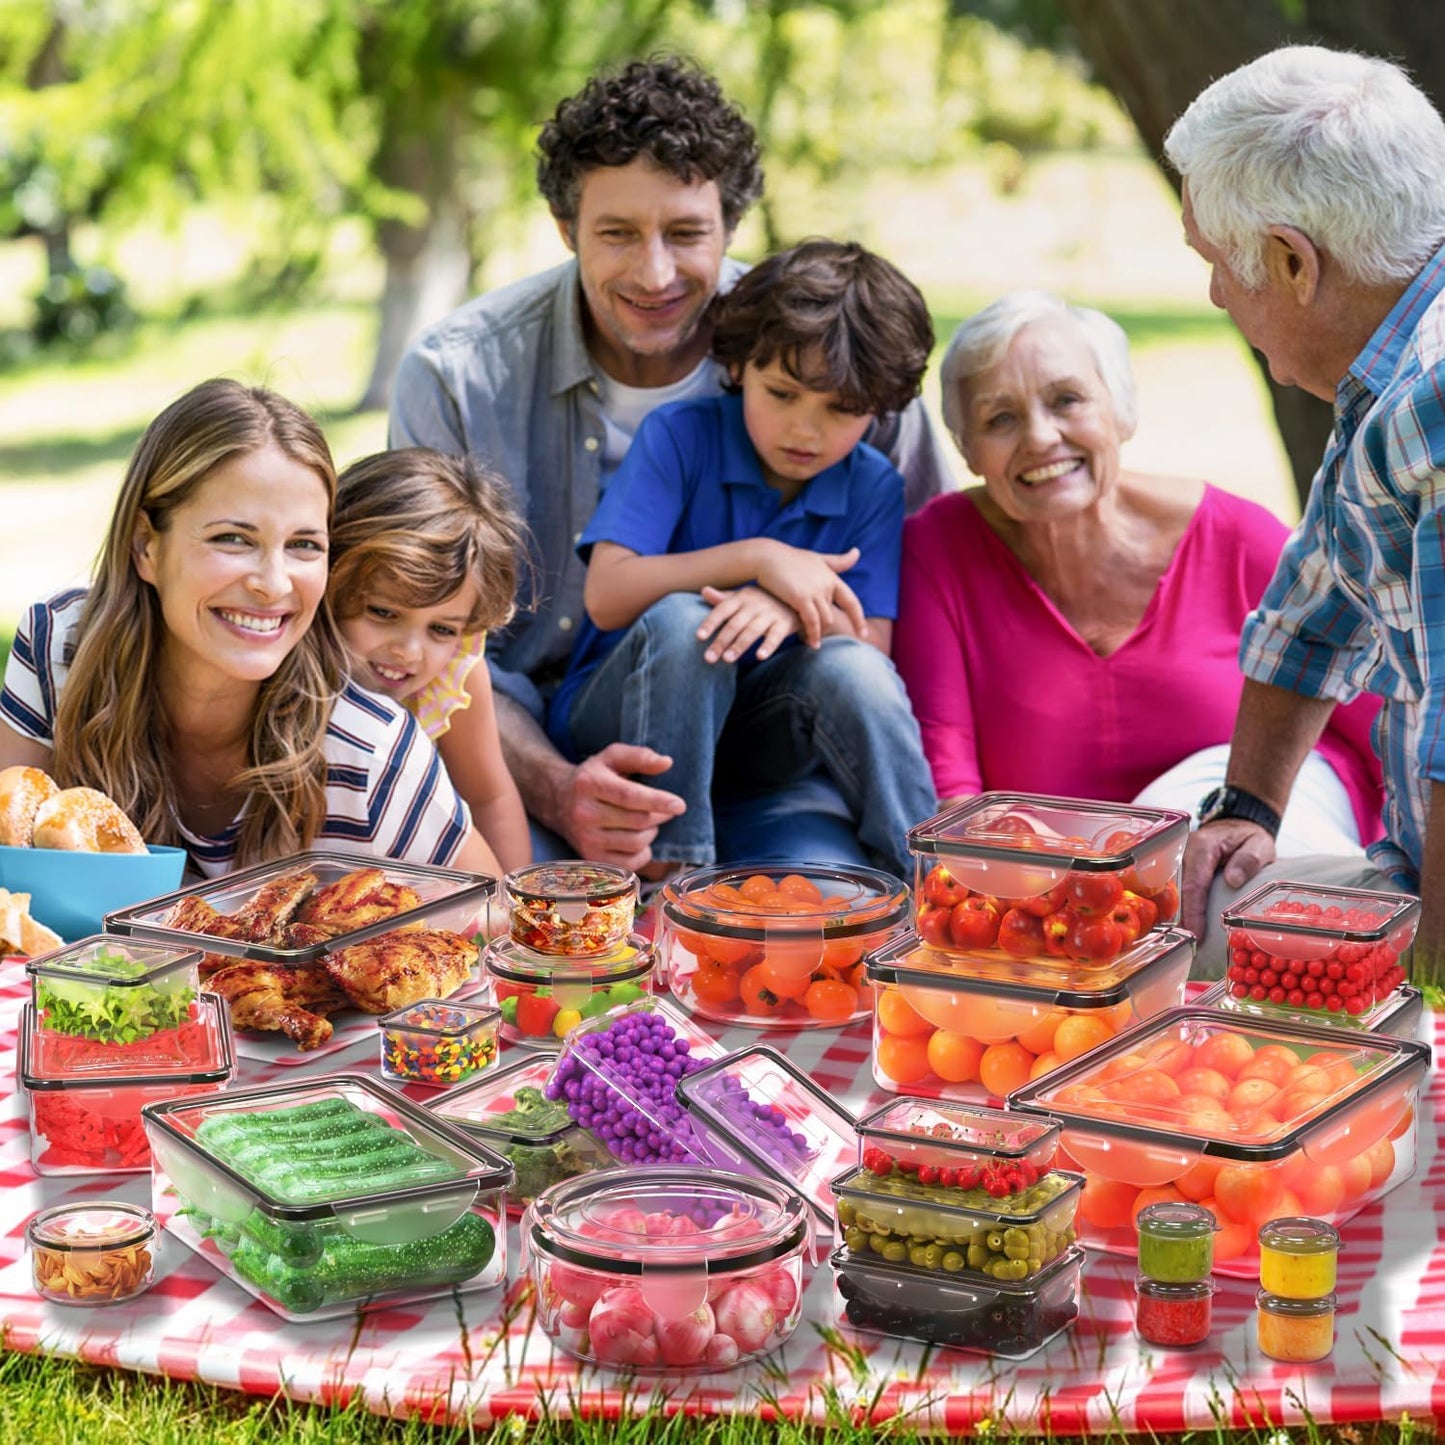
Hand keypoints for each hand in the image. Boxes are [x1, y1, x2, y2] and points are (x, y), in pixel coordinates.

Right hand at [559, 742, 685, 871]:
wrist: (559, 801)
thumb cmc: (594, 776)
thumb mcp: (612, 757)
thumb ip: (639, 756)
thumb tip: (666, 763)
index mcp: (589, 784)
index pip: (628, 796)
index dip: (657, 801)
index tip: (680, 805)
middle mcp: (584, 813)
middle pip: (637, 821)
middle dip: (659, 815)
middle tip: (666, 809)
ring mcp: (585, 839)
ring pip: (636, 843)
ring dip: (651, 832)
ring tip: (648, 822)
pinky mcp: (590, 857)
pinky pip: (630, 863)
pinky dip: (643, 852)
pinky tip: (640, 839)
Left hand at [696, 585, 799, 662]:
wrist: (796, 595)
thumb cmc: (762, 599)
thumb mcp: (743, 597)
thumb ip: (723, 598)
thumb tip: (704, 591)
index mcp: (741, 598)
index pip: (722, 610)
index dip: (710, 623)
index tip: (699, 637)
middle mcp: (754, 605)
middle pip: (734, 625)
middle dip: (721, 642)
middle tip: (708, 659)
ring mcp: (770, 614)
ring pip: (752, 631)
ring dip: (739, 646)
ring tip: (727, 660)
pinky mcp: (784, 623)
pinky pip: (775, 636)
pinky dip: (768, 646)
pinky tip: (759, 657)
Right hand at [754, 543, 865, 646]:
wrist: (766, 557)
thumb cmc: (789, 558)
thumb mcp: (817, 558)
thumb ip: (838, 561)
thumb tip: (857, 552)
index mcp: (831, 577)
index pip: (851, 602)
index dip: (858, 619)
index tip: (863, 634)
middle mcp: (826, 585)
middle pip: (832, 615)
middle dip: (826, 629)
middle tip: (818, 640)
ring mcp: (815, 592)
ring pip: (824, 621)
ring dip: (819, 634)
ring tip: (812, 643)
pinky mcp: (801, 598)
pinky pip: (812, 622)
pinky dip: (812, 634)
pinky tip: (810, 643)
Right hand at [1180, 819, 1275, 936]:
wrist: (1236, 825)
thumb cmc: (1247, 836)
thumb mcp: (1257, 843)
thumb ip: (1248, 858)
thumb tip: (1233, 879)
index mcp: (1202, 848)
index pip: (1195, 884)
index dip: (1194, 911)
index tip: (1197, 934)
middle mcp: (1184, 856)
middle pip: (1180, 893)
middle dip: (1183, 920)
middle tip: (1190, 947)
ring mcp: (1180, 864)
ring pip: (1176, 895)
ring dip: (1181, 918)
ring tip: (1188, 944)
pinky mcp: (1182, 873)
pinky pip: (1180, 894)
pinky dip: (1184, 912)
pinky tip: (1188, 929)